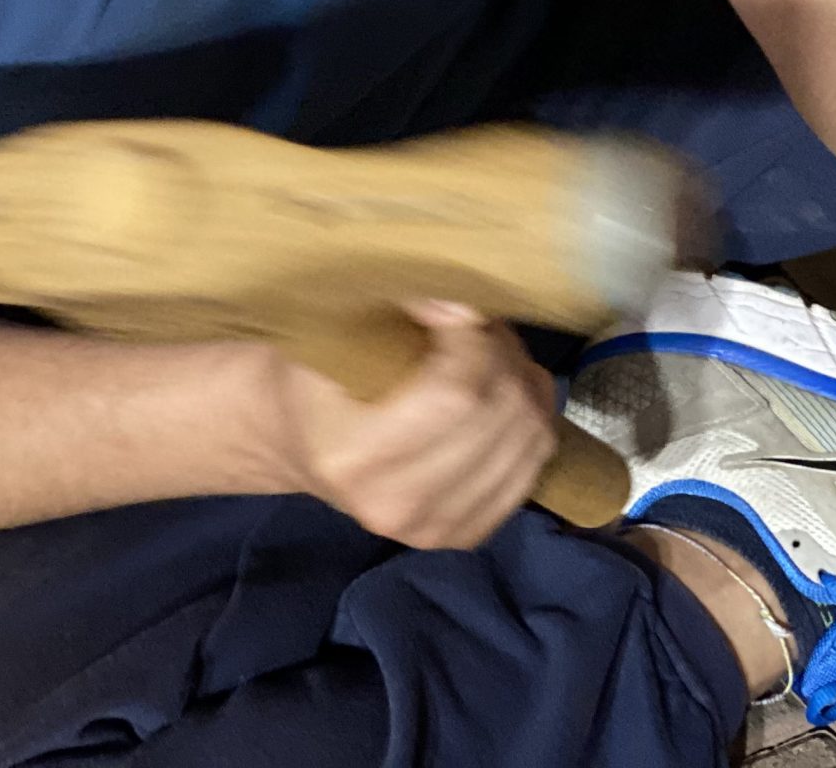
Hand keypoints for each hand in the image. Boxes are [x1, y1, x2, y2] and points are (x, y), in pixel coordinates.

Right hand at [269, 302, 558, 547]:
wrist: (300, 442)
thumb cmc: (316, 378)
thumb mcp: (333, 337)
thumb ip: (394, 314)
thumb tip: (460, 301)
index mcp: (354, 457)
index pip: (456, 394)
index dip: (472, 338)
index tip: (455, 304)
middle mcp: (396, 505)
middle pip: (500, 414)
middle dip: (502, 353)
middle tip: (477, 324)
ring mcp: (434, 529)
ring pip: (529, 438)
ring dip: (522, 381)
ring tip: (491, 354)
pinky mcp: (465, 534)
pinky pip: (535, 464)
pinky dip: (532, 418)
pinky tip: (505, 391)